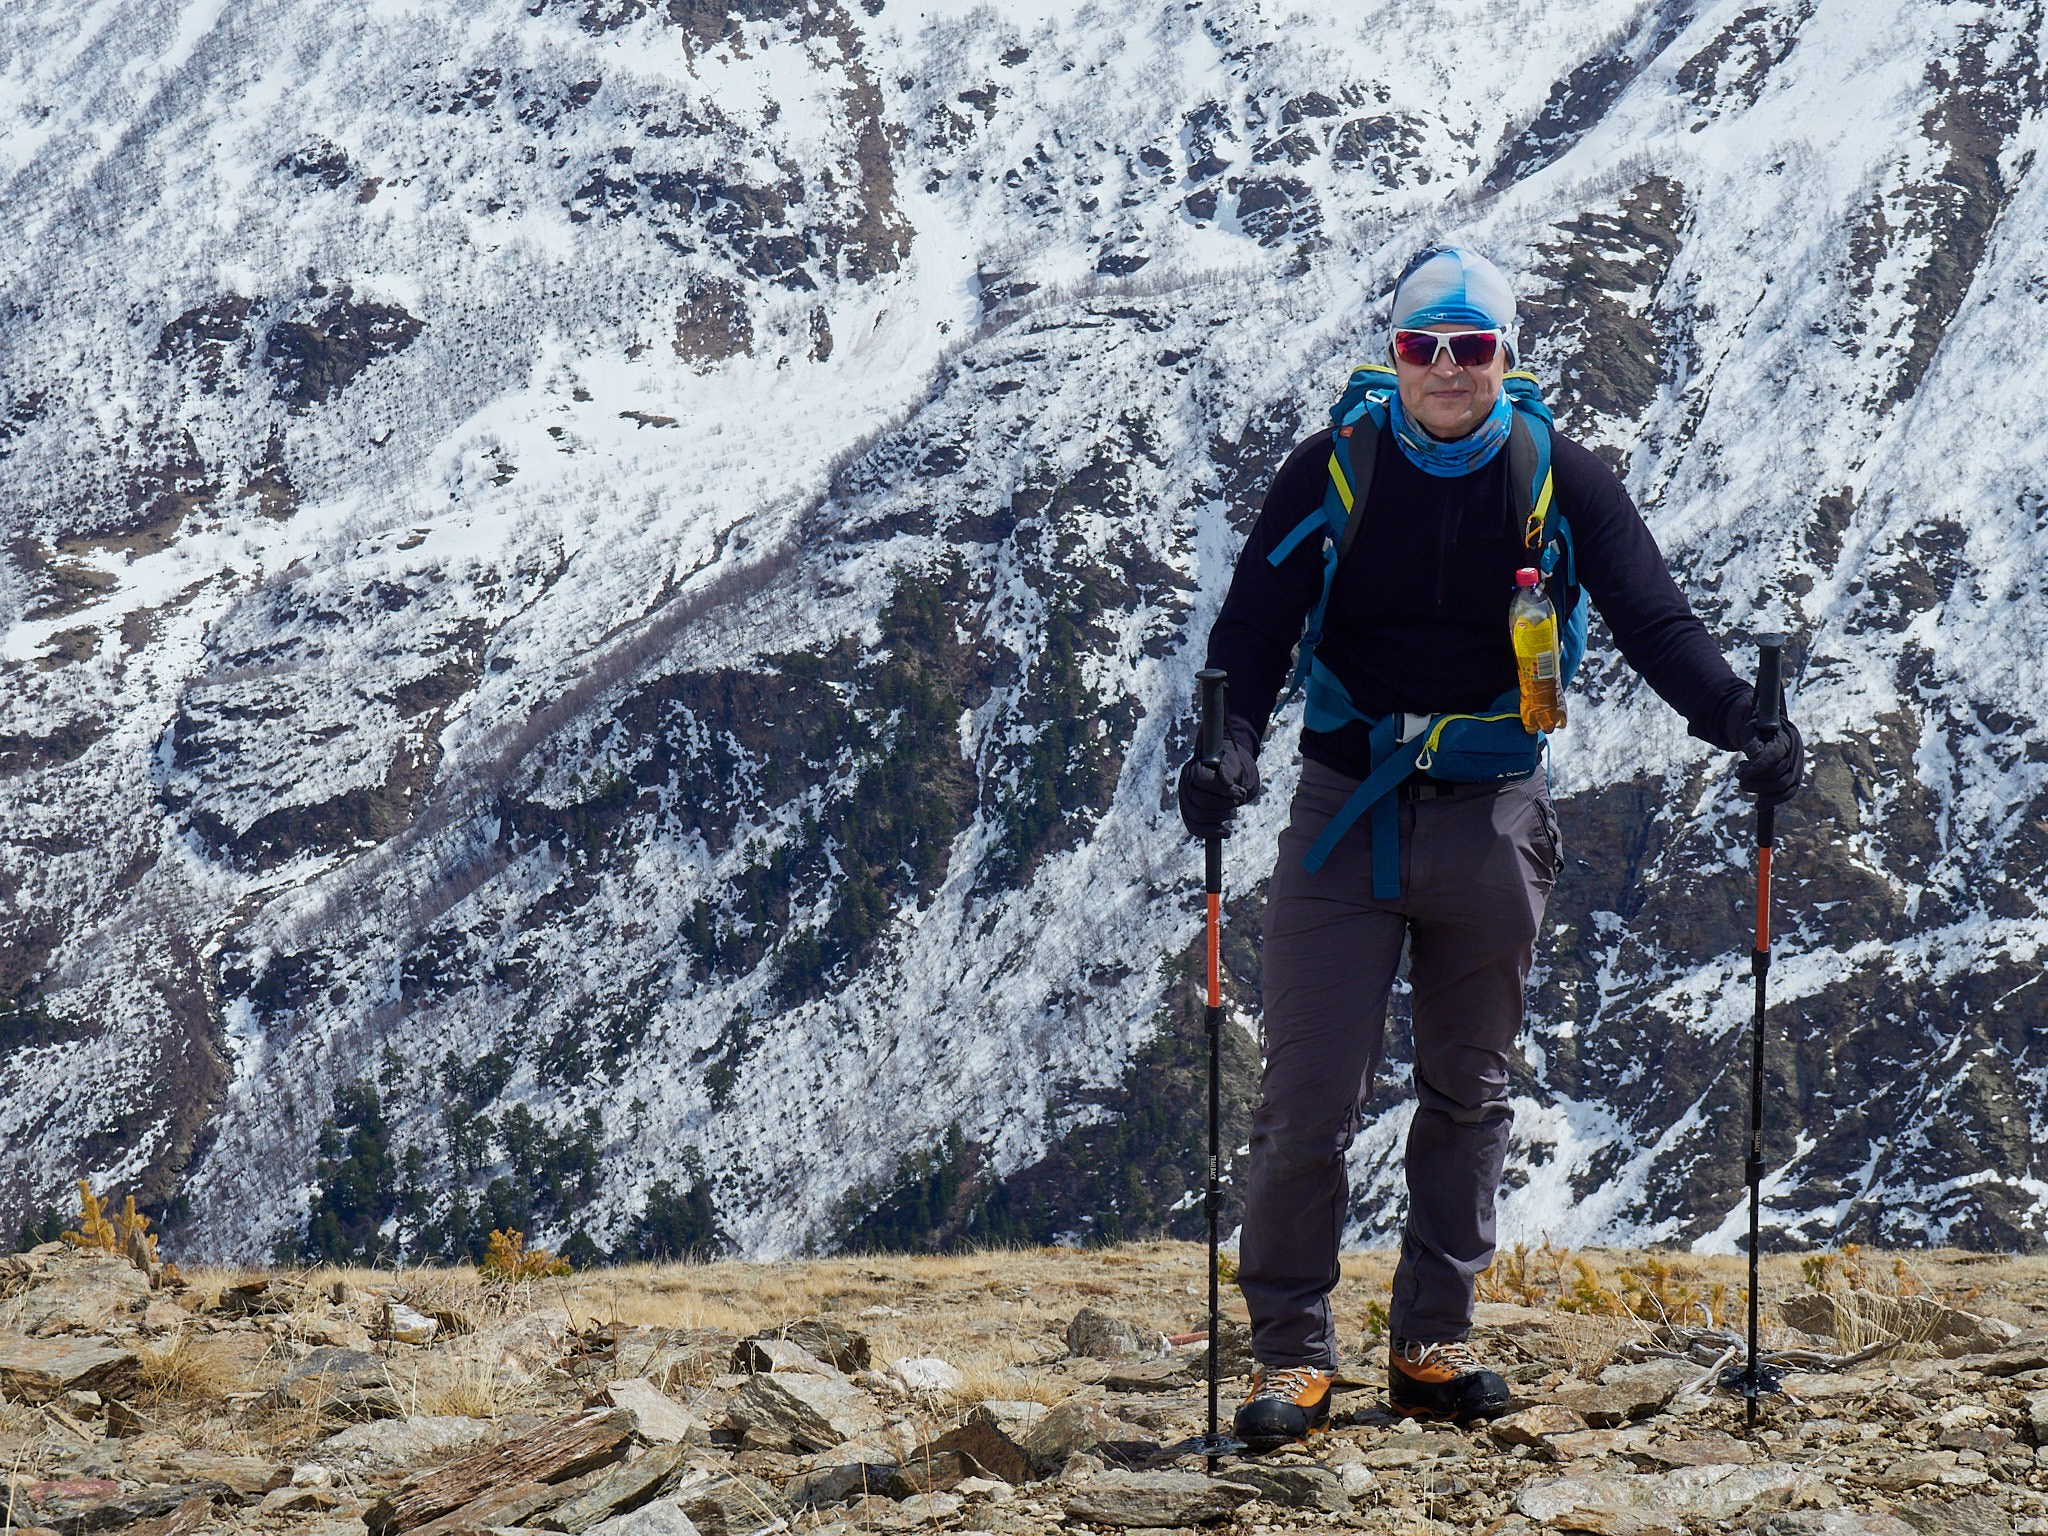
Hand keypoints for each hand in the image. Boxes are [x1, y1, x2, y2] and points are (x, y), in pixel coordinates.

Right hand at [1177, 716, 1261, 837]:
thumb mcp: (1232, 761)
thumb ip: (1229, 767)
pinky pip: (1195, 828)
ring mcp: (1184, 802)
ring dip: (1220, 818)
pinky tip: (1226, 832)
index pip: (1202, 780)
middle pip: (1200, 800)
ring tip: (1234, 813)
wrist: (1224, 774)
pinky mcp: (1188, 816)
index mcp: (1193, 768)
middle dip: (1223, 805)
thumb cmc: (1228, 766)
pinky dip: (1211, 832)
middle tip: (1238, 803)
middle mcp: (1184, 785)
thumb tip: (1227, 780)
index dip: (1223, 789)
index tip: (1241, 794)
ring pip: (1197, 816)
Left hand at [1737, 715, 1802, 807]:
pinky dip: (1773, 801)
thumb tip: (1752, 754)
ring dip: (1760, 789)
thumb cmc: (1758, 729)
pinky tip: (1758, 805)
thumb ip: (1751, 740)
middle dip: (1755, 779)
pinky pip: (1789, 793)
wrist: (1772, 731)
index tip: (1741, 773)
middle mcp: (1795, 754)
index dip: (1756, 766)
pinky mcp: (1795, 778)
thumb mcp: (1751, 729)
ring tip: (1744, 783)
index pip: (1773, 755)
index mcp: (1785, 739)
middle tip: (1739, 775)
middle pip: (1778, 773)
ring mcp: (1797, 767)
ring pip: (1783, 786)